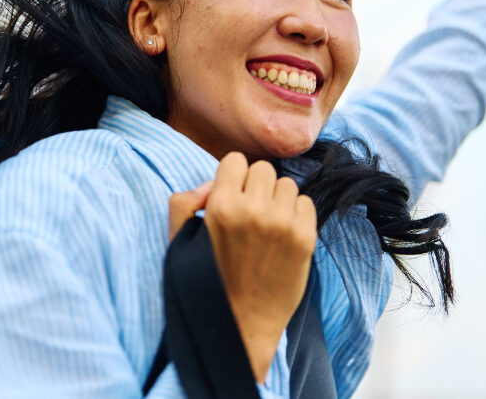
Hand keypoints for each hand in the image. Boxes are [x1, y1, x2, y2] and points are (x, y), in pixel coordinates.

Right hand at [203, 153, 316, 381]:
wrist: (240, 325)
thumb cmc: (207, 281)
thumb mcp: (179, 240)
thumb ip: (184, 201)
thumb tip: (213, 182)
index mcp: (219, 206)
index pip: (235, 160)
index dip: (232, 177)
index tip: (231, 196)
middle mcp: (253, 210)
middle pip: (263, 168)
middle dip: (255, 186)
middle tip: (249, 212)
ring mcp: (282, 224)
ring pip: (286, 184)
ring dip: (277, 199)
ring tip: (267, 225)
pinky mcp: (305, 239)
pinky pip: (306, 203)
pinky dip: (296, 214)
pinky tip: (282, 236)